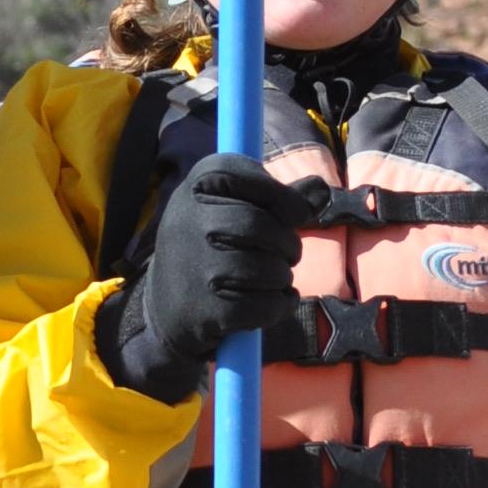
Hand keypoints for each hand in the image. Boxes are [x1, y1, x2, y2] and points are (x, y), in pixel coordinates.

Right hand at [103, 154, 304, 402]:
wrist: (165, 307)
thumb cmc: (210, 247)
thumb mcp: (231, 208)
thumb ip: (278, 198)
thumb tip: (322, 190)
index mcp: (197, 186)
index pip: (249, 177)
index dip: (284, 197)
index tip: (295, 213)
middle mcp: (189, 221)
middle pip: (263, 226)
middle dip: (288, 244)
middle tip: (288, 254)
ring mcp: (196, 267)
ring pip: (269, 268)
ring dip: (282, 277)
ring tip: (271, 278)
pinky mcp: (208, 309)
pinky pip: (267, 305)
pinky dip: (279, 305)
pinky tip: (272, 303)